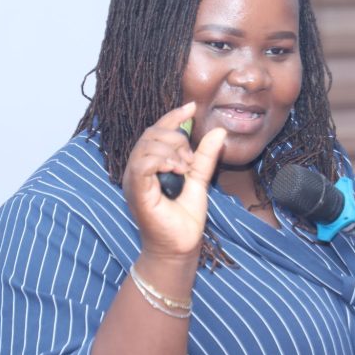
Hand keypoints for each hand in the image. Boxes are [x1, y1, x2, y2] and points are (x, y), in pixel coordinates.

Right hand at [122, 102, 225, 260]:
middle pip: (151, 133)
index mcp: (149, 164)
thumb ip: (205, 157)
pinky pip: (143, 164)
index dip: (173, 116)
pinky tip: (178, 170)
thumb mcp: (199, 180)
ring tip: (185, 168)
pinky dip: (163, 161)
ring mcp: (134, 180)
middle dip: (176, 137)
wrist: (180, 247)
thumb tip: (219, 131)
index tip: (192, 107)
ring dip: (172, 150)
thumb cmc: (184, 218)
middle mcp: (137, 169)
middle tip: (190, 158)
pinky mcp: (137, 191)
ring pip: (147, 145)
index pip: (156, 130)